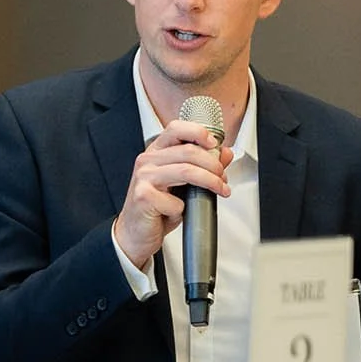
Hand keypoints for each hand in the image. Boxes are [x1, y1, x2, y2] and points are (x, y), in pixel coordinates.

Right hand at [113, 121, 232, 269]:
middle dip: (214, 165)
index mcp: (156, 152)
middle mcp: (147, 160)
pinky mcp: (143, 196)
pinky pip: (175, 200)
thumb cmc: (158, 208)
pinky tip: (180, 212)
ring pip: (186, 171)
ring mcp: (143, 177)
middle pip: (189, 151)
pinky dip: (183, 208)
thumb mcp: (183, 184)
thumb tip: (225, 153)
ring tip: (220, 190)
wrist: (135, 233)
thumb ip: (203, 166)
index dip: (198, 132)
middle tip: (223, 178)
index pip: (176, 128)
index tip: (214, 144)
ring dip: (210, 182)